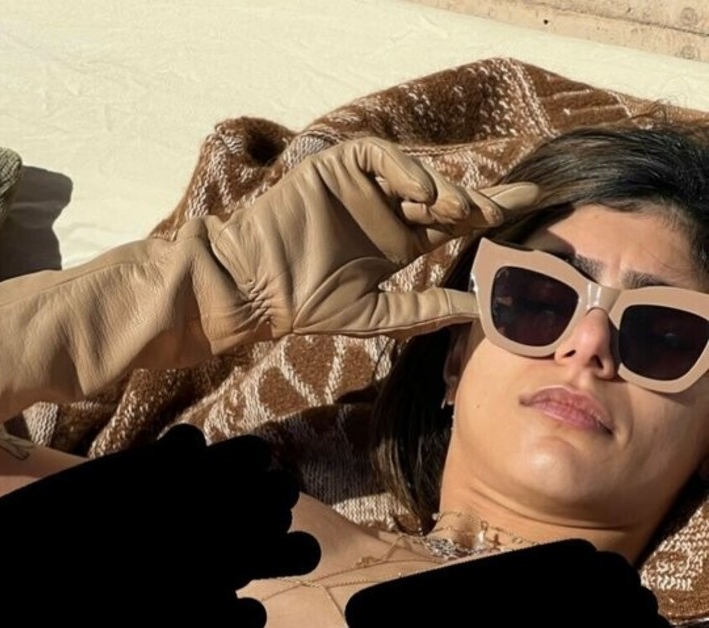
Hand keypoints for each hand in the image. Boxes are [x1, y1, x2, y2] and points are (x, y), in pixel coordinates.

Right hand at [202, 134, 540, 339]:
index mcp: (400, 241)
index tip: (526, 211)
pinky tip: (421, 194)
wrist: (260, 289)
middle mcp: (387, 209)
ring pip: (418, 174)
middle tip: (513, 202)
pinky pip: (381, 156)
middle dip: (480, 197)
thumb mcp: (378, 314)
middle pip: (446, 194)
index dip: (489, 214)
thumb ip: (424, 312)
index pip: (454, 222)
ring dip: (444, 190)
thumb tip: (476, 313)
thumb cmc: (309, 306)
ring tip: (459, 210)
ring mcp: (364, 185)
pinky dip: (404, 169)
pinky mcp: (339, 167)